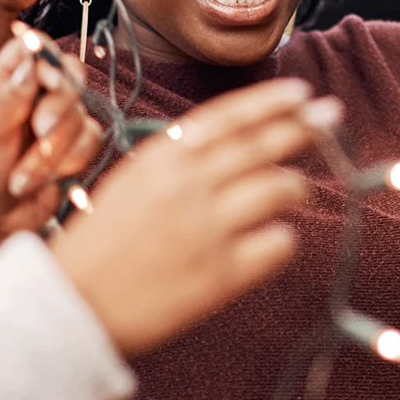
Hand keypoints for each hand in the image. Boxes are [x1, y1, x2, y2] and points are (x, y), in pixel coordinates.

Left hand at [0, 23, 103, 256]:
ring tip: (23, 178)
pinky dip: (69, 161)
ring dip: (54, 149)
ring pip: (81, 112)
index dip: (46, 56)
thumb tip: (32, 61)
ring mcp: (57, 121)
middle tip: (40, 129)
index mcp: (3, 83)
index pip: (33, 48)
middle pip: (68, 74)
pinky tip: (45, 180)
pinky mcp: (75, 147)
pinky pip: (91, 140)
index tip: (46, 78)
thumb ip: (8, 99)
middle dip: (59, 104)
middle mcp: (34, 96)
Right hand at [53, 79, 338, 357]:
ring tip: (296, 190)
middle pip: (264, 145)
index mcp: (162, 159)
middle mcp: (187, 186)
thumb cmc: (99, 244)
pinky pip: (278, 244)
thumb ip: (179, 160)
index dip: (271, 102)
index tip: (302, 93)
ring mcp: (207, 229)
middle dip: (305, 127)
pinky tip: (274, 241)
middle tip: (331, 119)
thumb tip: (238, 141)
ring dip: (296, 186)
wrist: (68, 306)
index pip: (230, 117)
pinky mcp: (221, 275)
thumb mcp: (130, 182)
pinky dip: (283, 239)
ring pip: (281, 188)